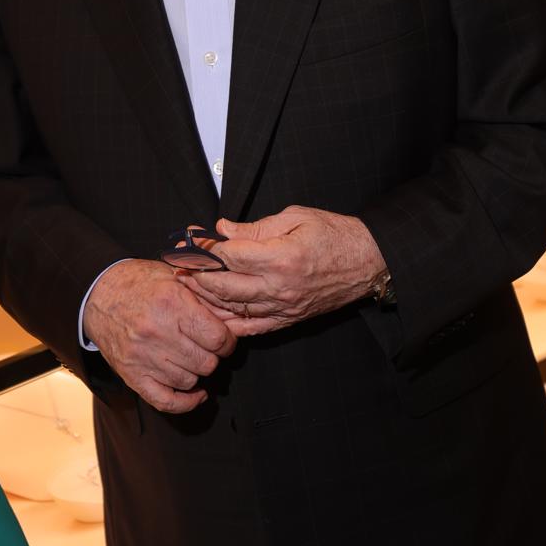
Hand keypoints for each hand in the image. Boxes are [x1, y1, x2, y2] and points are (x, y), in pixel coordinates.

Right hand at [83, 260, 236, 413]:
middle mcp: (157, 332)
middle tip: (207, 346)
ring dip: (196, 372)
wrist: (97, 294)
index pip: (217, 338)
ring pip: (189, 380)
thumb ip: (206, 298)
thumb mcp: (175, 277)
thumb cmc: (140, 283)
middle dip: (212, 356)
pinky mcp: (131, 375)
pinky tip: (195, 392)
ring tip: (192, 357)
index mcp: (171, 304)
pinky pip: (165, 401)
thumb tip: (238, 319)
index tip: (224, 339)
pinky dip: (185, 402)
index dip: (227, 341)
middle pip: (206, 362)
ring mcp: (142, 357)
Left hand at [177, 206, 385, 336]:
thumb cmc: (334, 234)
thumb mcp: (295, 217)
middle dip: (196, 276)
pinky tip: (212, 316)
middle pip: (224, 286)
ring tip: (186, 288)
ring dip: (206, 299)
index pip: (230, 256)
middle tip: (178, 267)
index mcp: (282, 257)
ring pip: (234, 309)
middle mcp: (280, 287)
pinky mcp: (288, 319)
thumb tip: (222, 230)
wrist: (367, 262)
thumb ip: (255, 228)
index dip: (205, 249)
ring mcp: (284, 307)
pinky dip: (229, 323)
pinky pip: (252, 328)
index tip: (189, 241)